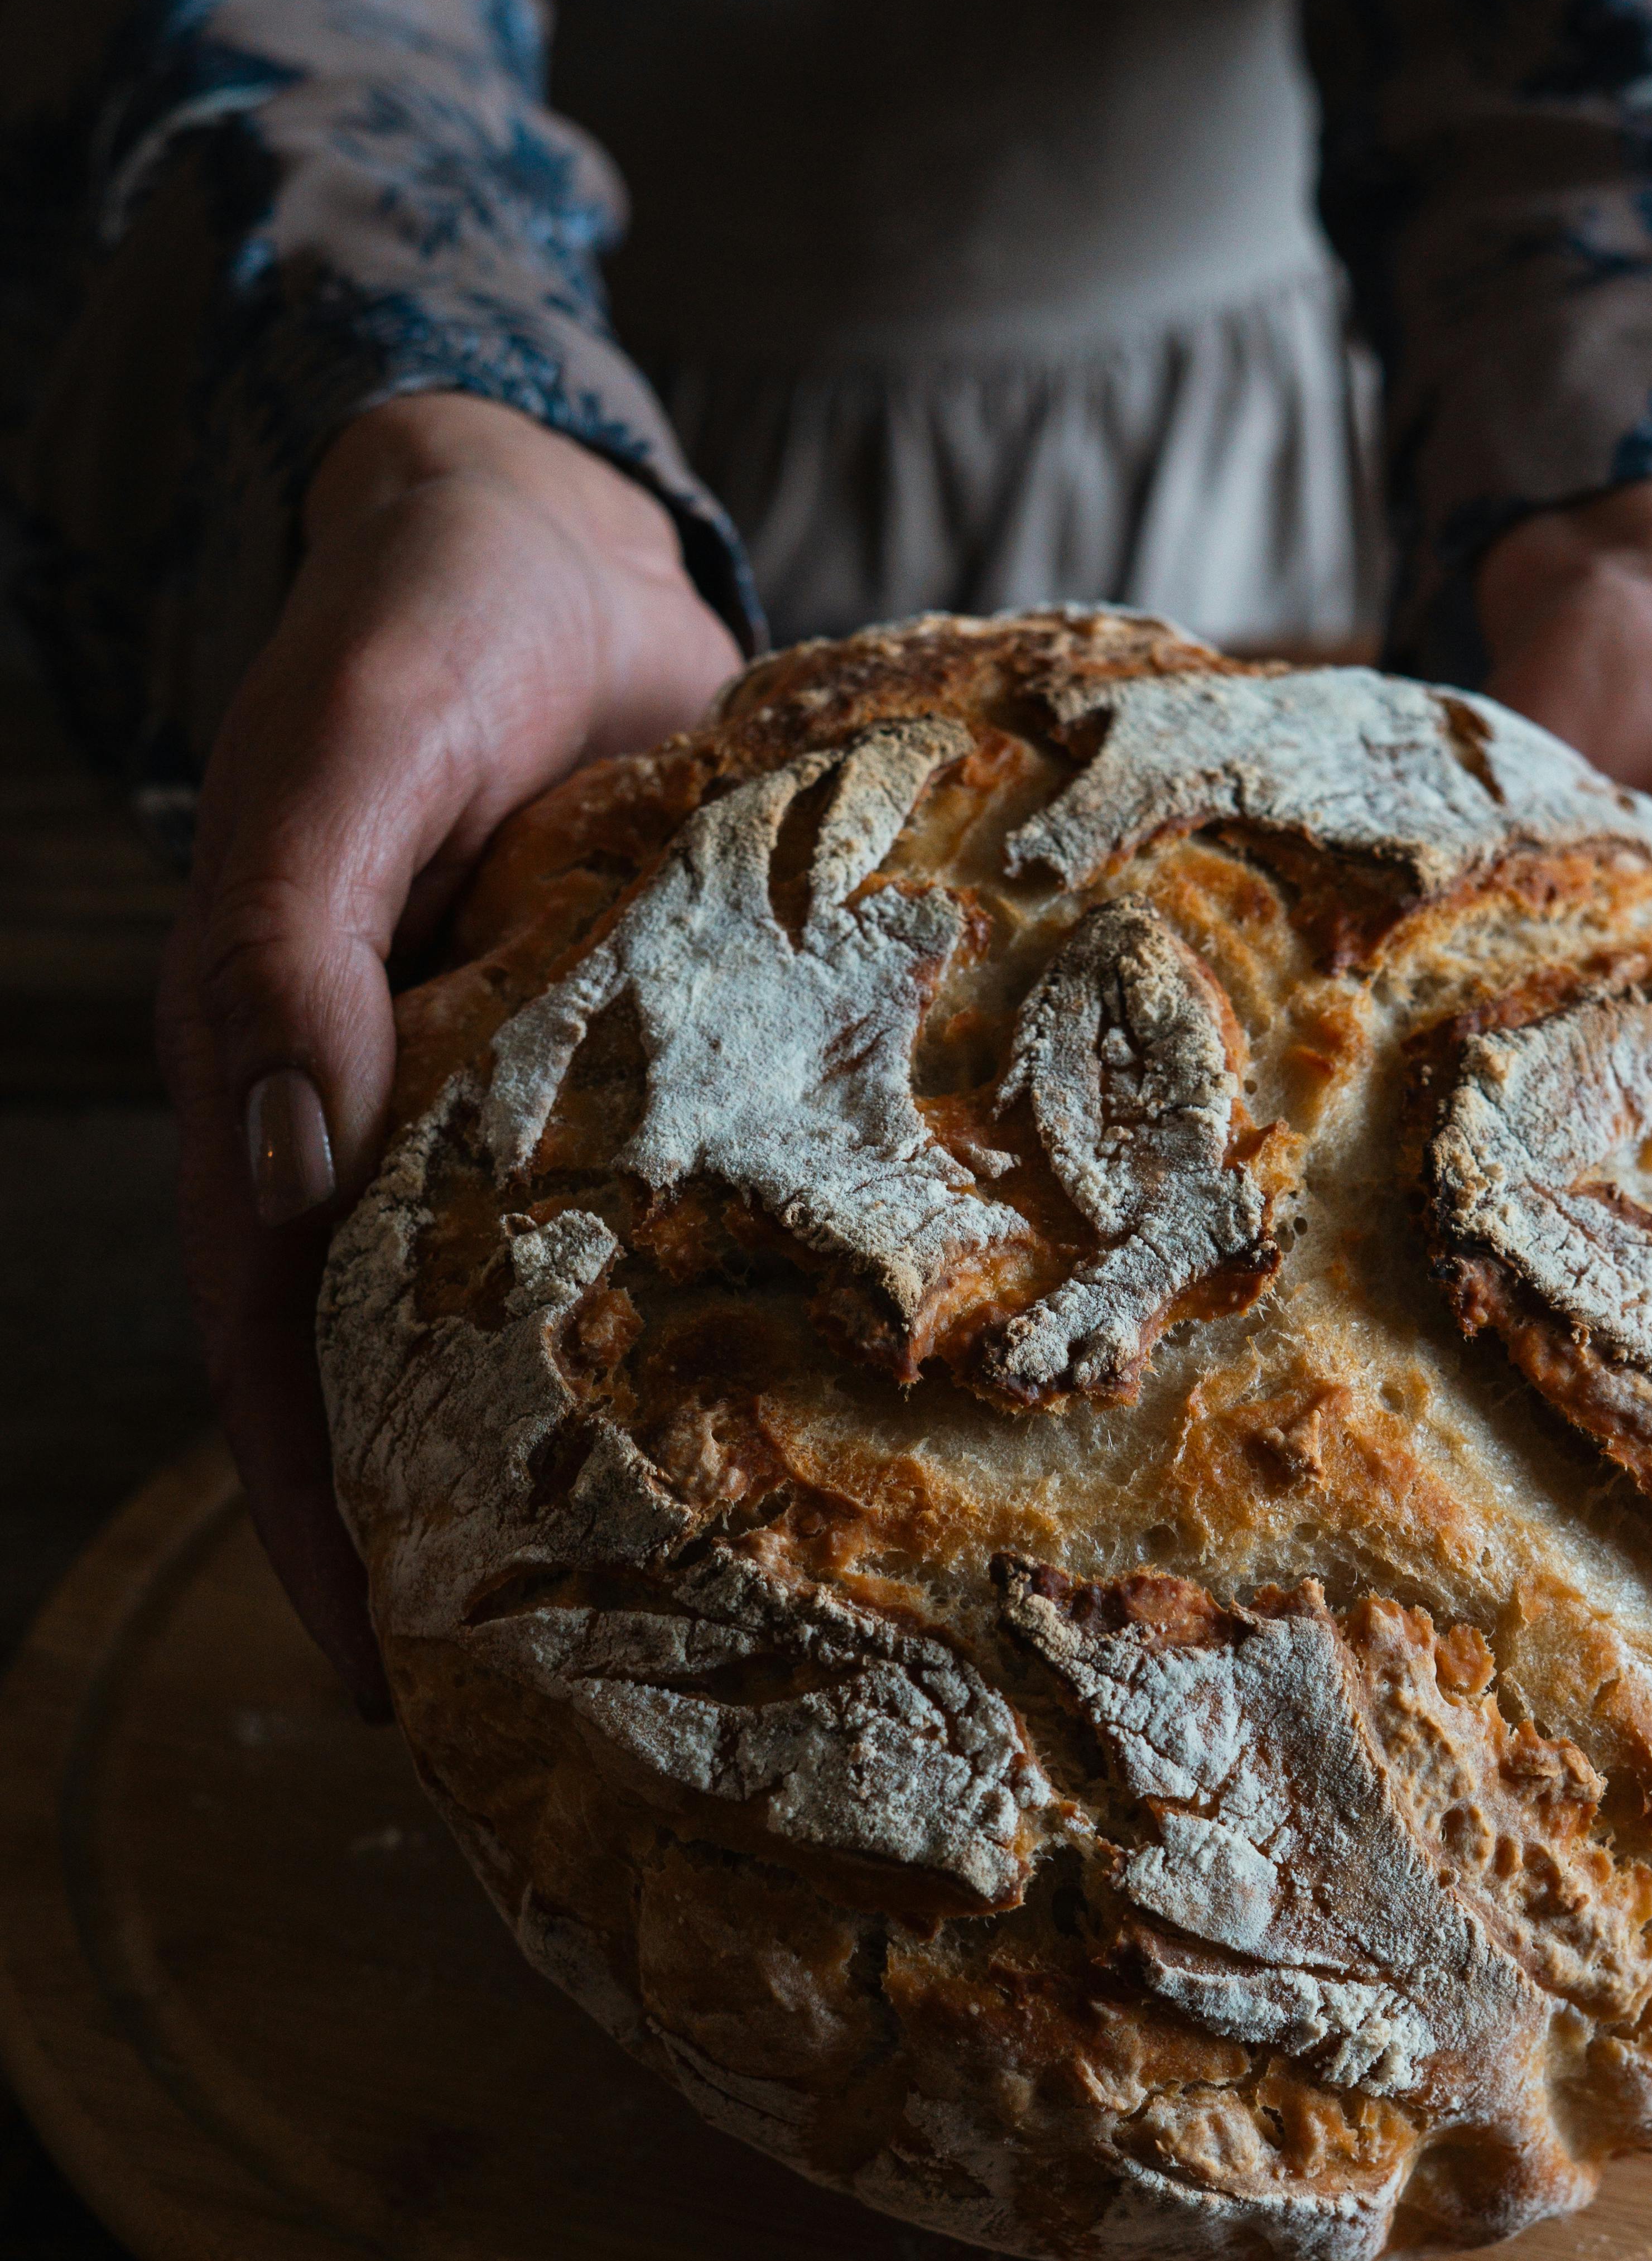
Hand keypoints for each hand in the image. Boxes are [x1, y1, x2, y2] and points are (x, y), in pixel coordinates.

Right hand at [157, 392, 742, 1708]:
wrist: (556, 535)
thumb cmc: (429, 622)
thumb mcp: (344, 755)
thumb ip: (286, 939)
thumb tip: (277, 1148)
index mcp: (289, 1076)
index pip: (272, 1336)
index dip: (309, 1510)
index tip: (374, 1674)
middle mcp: (396, 1118)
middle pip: (389, 1369)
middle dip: (440, 1542)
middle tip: (531, 1725)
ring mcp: (520, 1107)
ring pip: (519, 1322)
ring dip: (564, 1468)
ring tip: (661, 1635)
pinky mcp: (644, 1068)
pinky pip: (650, 1226)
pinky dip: (682, 1332)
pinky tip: (771, 1430)